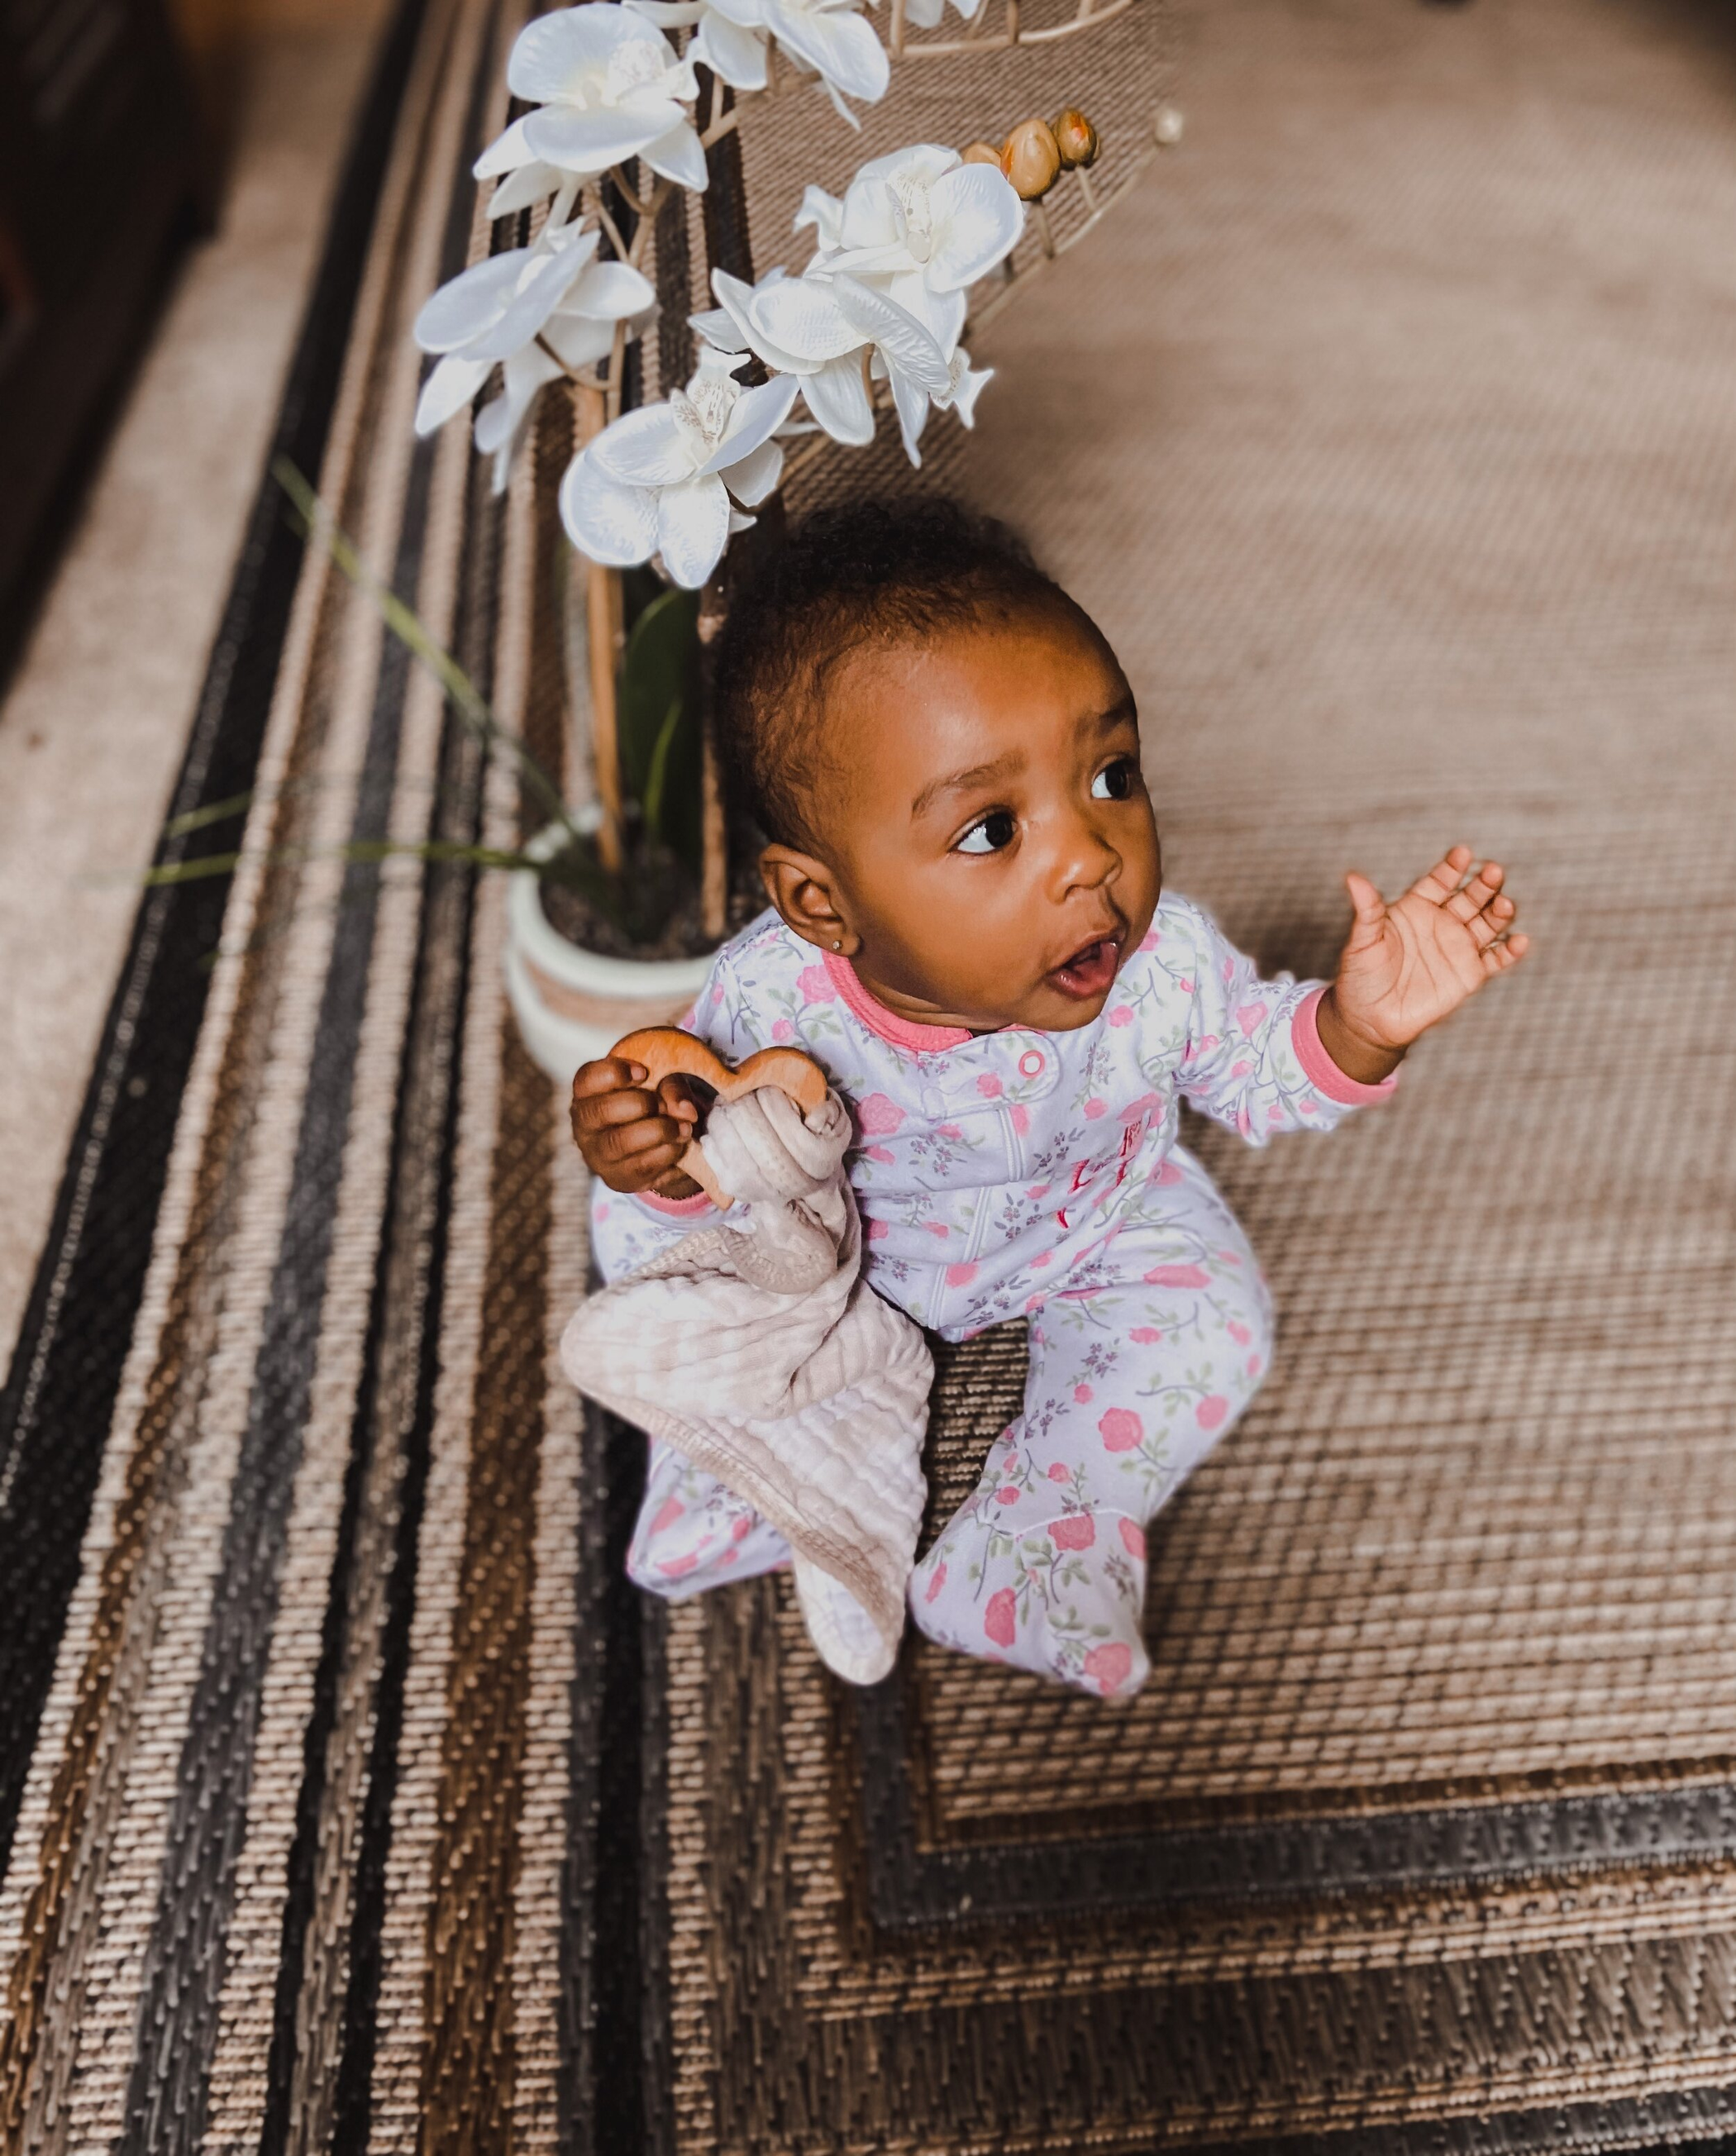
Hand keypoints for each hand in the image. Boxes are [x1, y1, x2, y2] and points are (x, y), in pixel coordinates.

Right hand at [569, 1056, 703, 1198]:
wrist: (659, 1145)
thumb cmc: (651, 1104)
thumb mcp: (662, 1085)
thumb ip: (672, 1087)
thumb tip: (686, 1110)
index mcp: (588, 1093)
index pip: (587, 1078)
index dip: (615, 1073)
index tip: (643, 1072)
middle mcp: (585, 1126)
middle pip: (603, 1110)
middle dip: (642, 1103)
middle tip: (662, 1104)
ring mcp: (598, 1156)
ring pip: (622, 1142)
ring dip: (660, 1131)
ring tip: (683, 1127)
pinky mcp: (618, 1179)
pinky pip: (642, 1165)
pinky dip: (667, 1152)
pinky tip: (678, 1145)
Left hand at [1319, 844, 1529, 1081]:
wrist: (1370, 1019)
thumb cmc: (1361, 976)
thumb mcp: (1362, 941)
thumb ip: (1366, 911)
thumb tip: (1354, 878)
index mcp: (1417, 907)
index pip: (1440, 881)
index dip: (1452, 868)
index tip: (1462, 853)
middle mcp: (1443, 922)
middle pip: (1470, 897)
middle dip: (1483, 884)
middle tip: (1493, 872)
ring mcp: (1459, 947)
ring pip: (1487, 923)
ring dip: (1499, 912)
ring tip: (1504, 904)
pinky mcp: (1470, 974)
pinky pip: (1496, 960)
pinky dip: (1510, 951)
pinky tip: (1519, 941)